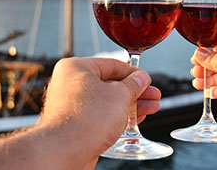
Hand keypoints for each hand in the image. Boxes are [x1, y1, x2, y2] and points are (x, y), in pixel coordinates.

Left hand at [39, 57, 159, 166]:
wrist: (65, 152)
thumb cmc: (85, 119)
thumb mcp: (119, 95)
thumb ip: (133, 85)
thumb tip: (141, 78)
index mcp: (76, 68)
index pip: (111, 65)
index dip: (133, 73)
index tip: (146, 79)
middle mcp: (70, 84)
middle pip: (110, 84)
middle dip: (135, 92)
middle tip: (152, 95)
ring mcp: (71, 105)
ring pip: (107, 101)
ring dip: (130, 105)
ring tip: (150, 108)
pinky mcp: (75, 124)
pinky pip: (100, 116)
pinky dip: (118, 117)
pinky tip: (134, 120)